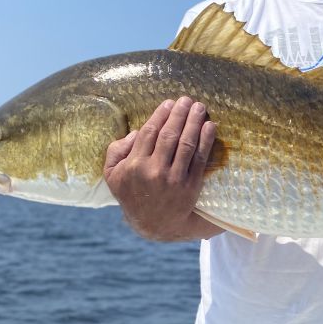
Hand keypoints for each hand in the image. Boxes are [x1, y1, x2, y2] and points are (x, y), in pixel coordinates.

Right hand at [103, 96, 222, 240]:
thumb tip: (135, 132)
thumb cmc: (132, 194)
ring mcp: (174, 179)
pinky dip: (206, 140)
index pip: (149, 133)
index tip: (168, 103)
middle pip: (170, 135)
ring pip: (186, 144)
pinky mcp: (191, 186)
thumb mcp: (112, 175)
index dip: (160, 115)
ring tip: (199, 107)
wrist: (154, 224)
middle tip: (186, 100)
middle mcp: (154, 171)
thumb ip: (116, 150)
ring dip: (194, 122)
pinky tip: (210, 126)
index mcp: (134, 165)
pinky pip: (200, 159)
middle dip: (179, 114)